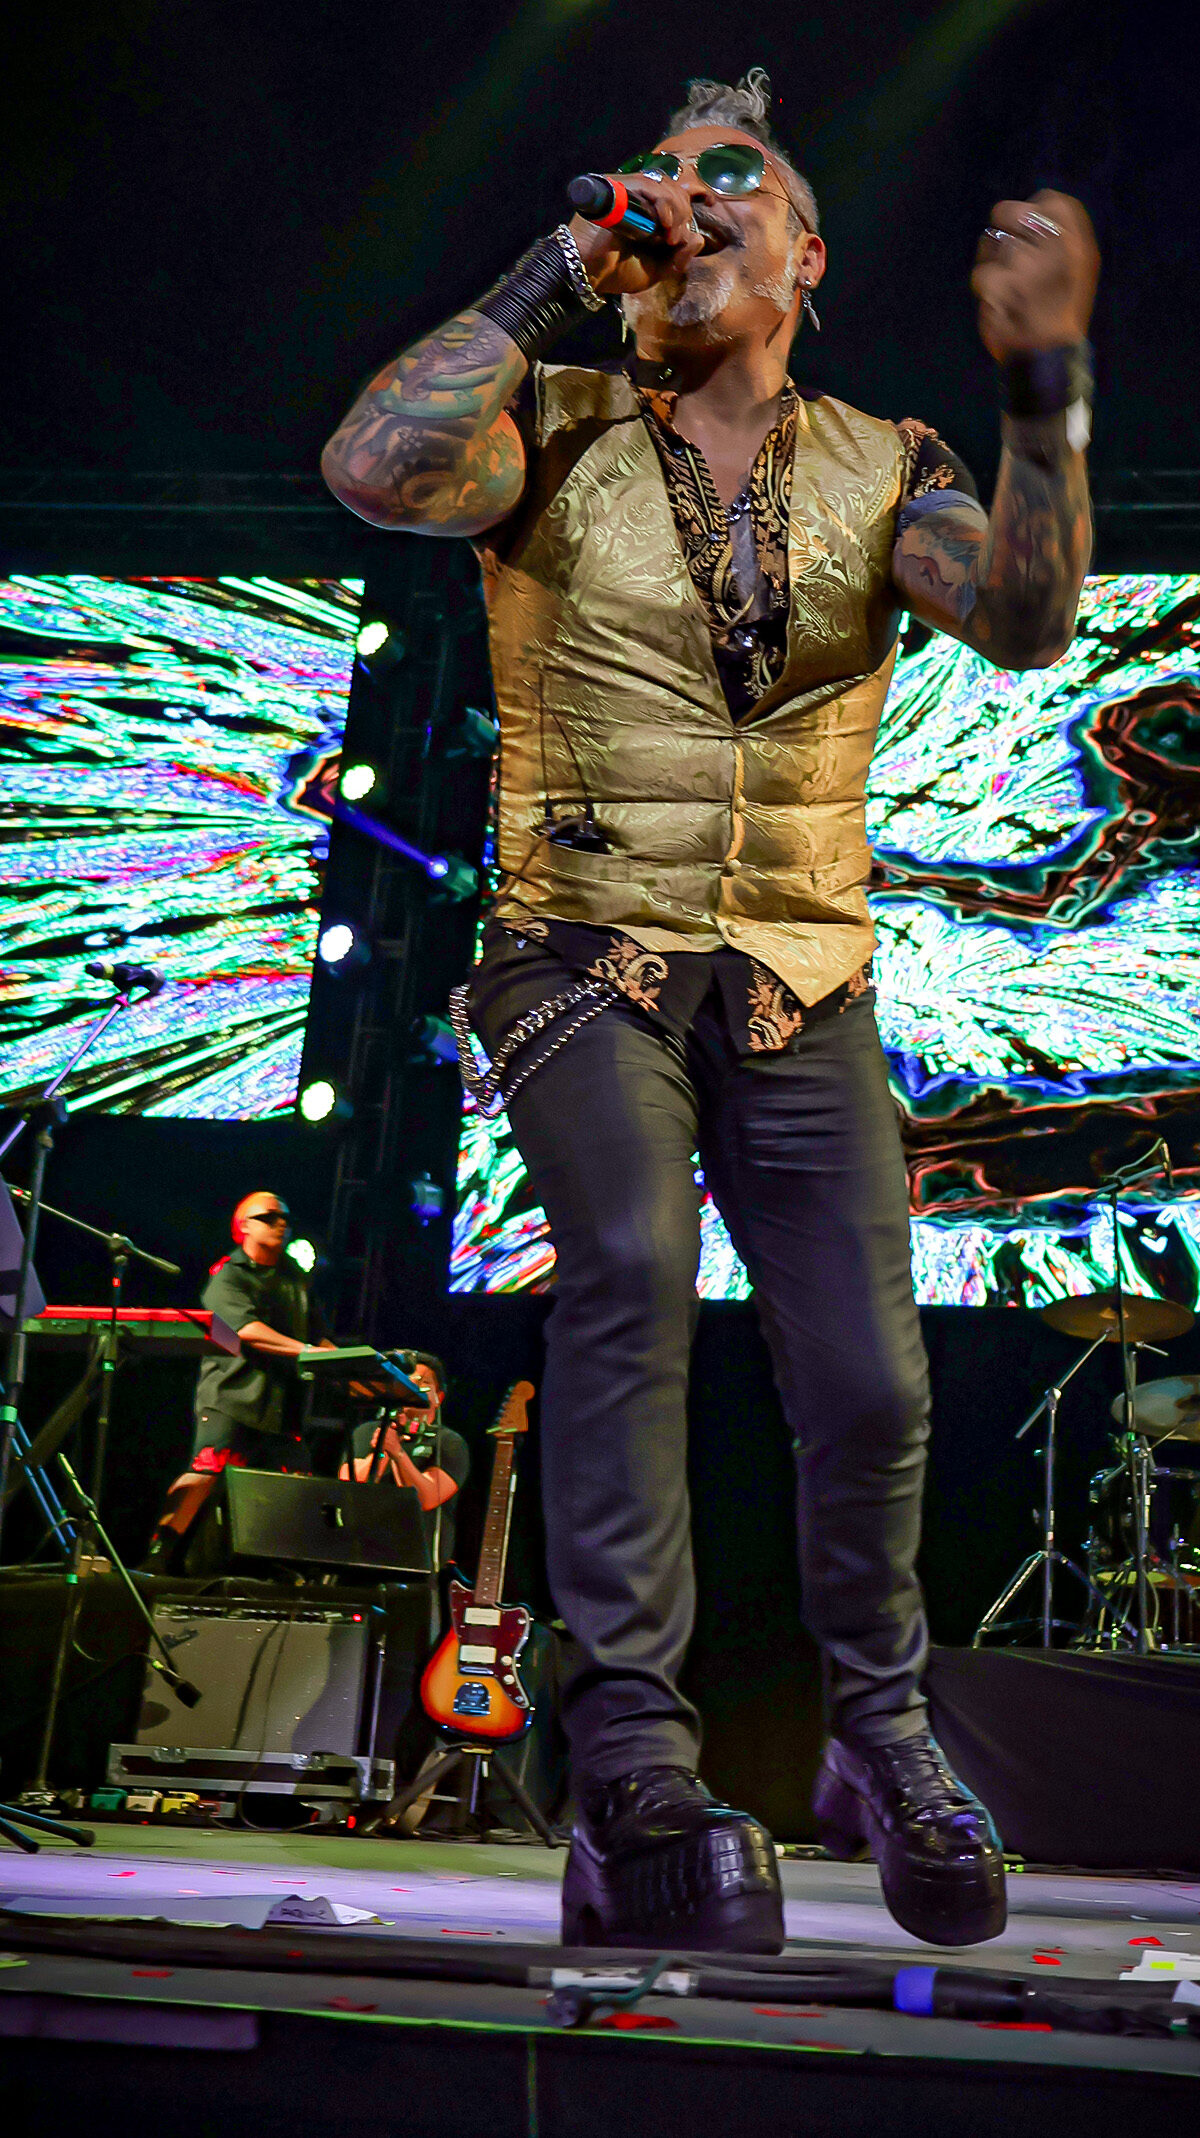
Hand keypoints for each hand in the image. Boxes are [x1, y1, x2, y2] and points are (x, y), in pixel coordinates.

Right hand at [570, 172, 703, 296]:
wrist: (590, 276)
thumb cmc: (619, 272)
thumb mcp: (658, 270)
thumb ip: (679, 258)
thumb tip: (699, 238)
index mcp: (649, 212)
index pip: (676, 193)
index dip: (693, 197)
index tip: (707, 206)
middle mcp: (639, 197)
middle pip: (674, 189)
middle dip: (683, 214)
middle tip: (674, 239)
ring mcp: (626, 189)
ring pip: (663, 184)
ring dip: (674, 209)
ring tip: (668, 235)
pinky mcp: (615, 187)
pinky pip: (645, 183)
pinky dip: (660, 200)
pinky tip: (662, 221)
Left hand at [971, 190, 1098, 360]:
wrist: (1049, 359)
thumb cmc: (1060, 312)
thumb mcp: (1077, 269)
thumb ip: (1059, 235)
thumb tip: (1032, 203)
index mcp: (1078, 243)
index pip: (1050, 200)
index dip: (1031, 211)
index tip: (1028, 233)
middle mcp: (1058, 248)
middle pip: (1009, 212)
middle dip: (1002, 232)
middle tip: (1010, 257)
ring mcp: (1030, 265)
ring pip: (990, 242)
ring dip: (992, 263)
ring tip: (1009, 286)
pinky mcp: (1004, 285)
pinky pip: (982, 273)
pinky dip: (986, 289)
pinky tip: (1000, 302)